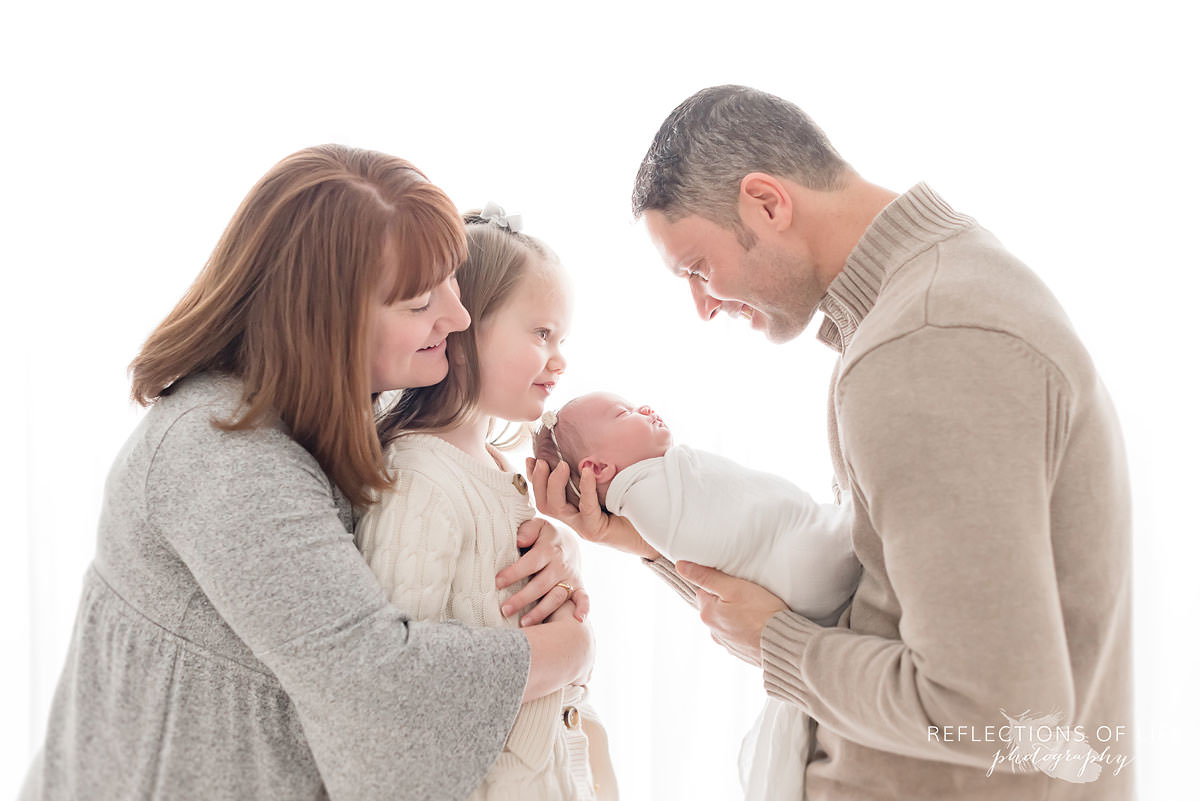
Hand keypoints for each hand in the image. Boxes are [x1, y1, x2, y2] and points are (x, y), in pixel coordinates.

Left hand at [496, 517, 589, 625]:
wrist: (568, 540)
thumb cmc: (544, 536)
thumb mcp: (537, 526)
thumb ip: (527, 530)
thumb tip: (519, 540)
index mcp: (548, 549)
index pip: (530, 563)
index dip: (514, 573)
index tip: (497, 583)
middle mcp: (561, 564)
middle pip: (541, 584)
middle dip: (522, 599)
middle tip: (504, 610)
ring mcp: (570, 577)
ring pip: (557, 597)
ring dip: (541, 611)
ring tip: (523, 624)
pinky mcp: (578, 586)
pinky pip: (583, 598)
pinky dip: (583, 608)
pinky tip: (577, 620)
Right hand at [526, 457, 659, 559]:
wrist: (651, 534)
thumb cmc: (633, 508)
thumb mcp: (610, 485)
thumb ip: (597, 472)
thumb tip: (590, 445)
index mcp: (573, 508)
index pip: (545, 494)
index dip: (534, 478)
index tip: (531, 458)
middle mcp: (574, 519)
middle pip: (544, 503)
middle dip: (539, 481)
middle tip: (543, 461)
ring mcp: (582, 526)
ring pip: (556, 508)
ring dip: (554, 484)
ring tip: (561, 466)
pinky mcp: (595, 531)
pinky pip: (585, 508)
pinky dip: (585, 488)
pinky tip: (587, 472)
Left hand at [676, 561, 788, 666]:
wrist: (784, 644)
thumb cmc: (762, 612)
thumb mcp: (734, 587)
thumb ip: (706, 576)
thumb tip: (681, 566)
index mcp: (707, 613)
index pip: (704, 590)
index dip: (720, 584)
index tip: (735, 583)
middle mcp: (713, 631)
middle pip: (714, 606)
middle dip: (727, 600)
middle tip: (747, 595)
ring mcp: (727, 644)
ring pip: (726, 621)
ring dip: (736, 615)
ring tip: (755, 611)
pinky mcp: (741, 652)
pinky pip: (738, 635)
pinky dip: (745, 629)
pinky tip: (759, 625)